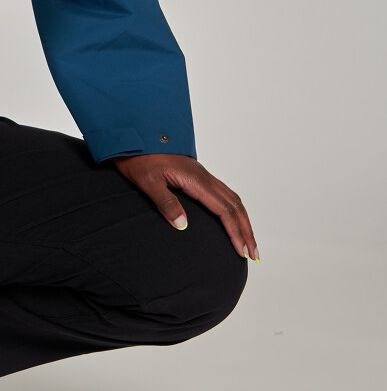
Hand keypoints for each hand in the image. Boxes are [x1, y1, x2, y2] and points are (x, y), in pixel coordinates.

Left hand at [109, 152, 258, 261]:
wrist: (135, 136)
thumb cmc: (138, 159)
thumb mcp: (147, 182)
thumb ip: (165, 203)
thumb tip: (183, 226)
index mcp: (195, 180)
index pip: (223, 210)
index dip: (235, 232)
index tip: (242, 251)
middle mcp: (204, 177)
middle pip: (235, 206)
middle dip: (247, 231)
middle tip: (254, 254)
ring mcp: (203, 176)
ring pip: (233, 199)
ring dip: (244, 221)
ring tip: (250, 241)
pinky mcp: (198, 176)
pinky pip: (224, 194)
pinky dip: (234, 210)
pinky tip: (234, 219)